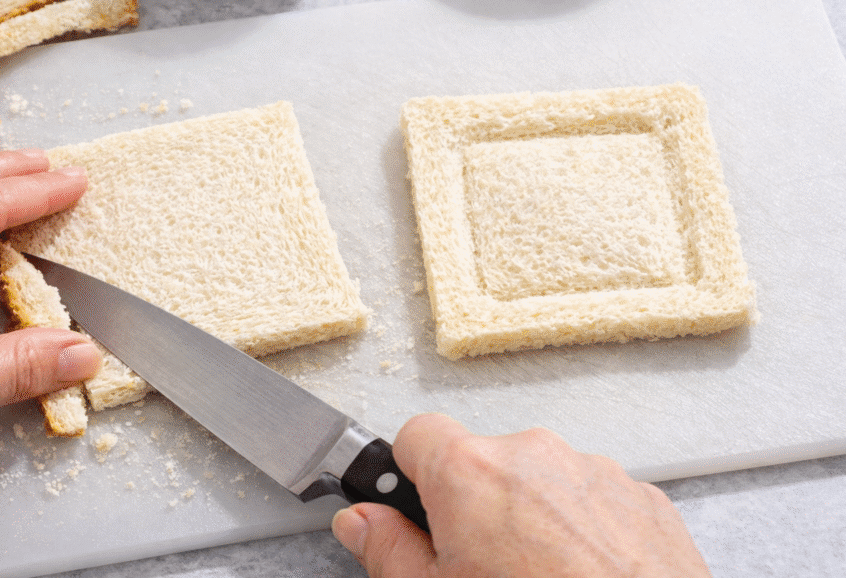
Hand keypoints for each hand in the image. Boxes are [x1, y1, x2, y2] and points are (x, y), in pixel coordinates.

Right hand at [332, 413, 710, 577]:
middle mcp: (532, 454)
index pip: (417, 434)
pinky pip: (591, 497)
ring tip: (537, 576)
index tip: (414, 504)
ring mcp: (592, 470)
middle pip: (482, 460)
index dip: (410, 471)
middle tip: (479, 563)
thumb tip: (359, 522)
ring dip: (531, 516)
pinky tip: (580, 574)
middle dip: (475, 504)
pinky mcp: (639, 496)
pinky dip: (582, 528)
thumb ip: (389, 552)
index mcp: (470, 472)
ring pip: (540, 479)